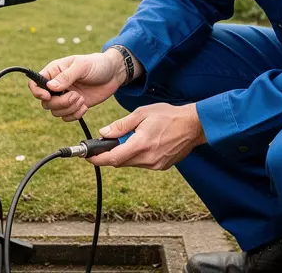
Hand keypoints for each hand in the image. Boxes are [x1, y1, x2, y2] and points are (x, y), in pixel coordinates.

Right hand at [27, 50, 124, 120]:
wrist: (114, 74)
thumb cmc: (97, 64)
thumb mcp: (82, 66)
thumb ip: (66, 76)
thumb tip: (50, 87)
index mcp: (54, 72)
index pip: (35, 83)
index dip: (37, 92)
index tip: (48, 95)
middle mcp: (56, 85)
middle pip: (45, 102)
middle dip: (60, 103)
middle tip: (75, 96)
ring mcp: (65, 97)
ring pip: (55, 112)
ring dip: (69, 109)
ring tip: (82, 99)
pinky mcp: (74, 106)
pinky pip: (66, 117)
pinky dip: (75, 115)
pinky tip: (85, 106)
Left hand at [88, 103, 206, 169]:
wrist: (193, 125)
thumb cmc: (168, 116)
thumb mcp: (141, 114)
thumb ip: (121, 125)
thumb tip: (104, 133)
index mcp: (141, 144)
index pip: (113, 158)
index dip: (98, 159)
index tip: (88, 157)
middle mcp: (148, 159)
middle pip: (121, 161)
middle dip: (112, 153)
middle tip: (110, 141)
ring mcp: (156, 164)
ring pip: (132, 163)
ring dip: (126, 153)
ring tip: (134, 137)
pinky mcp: (162, 166)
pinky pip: (142, 163)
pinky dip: (137, 155)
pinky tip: (145, 142)